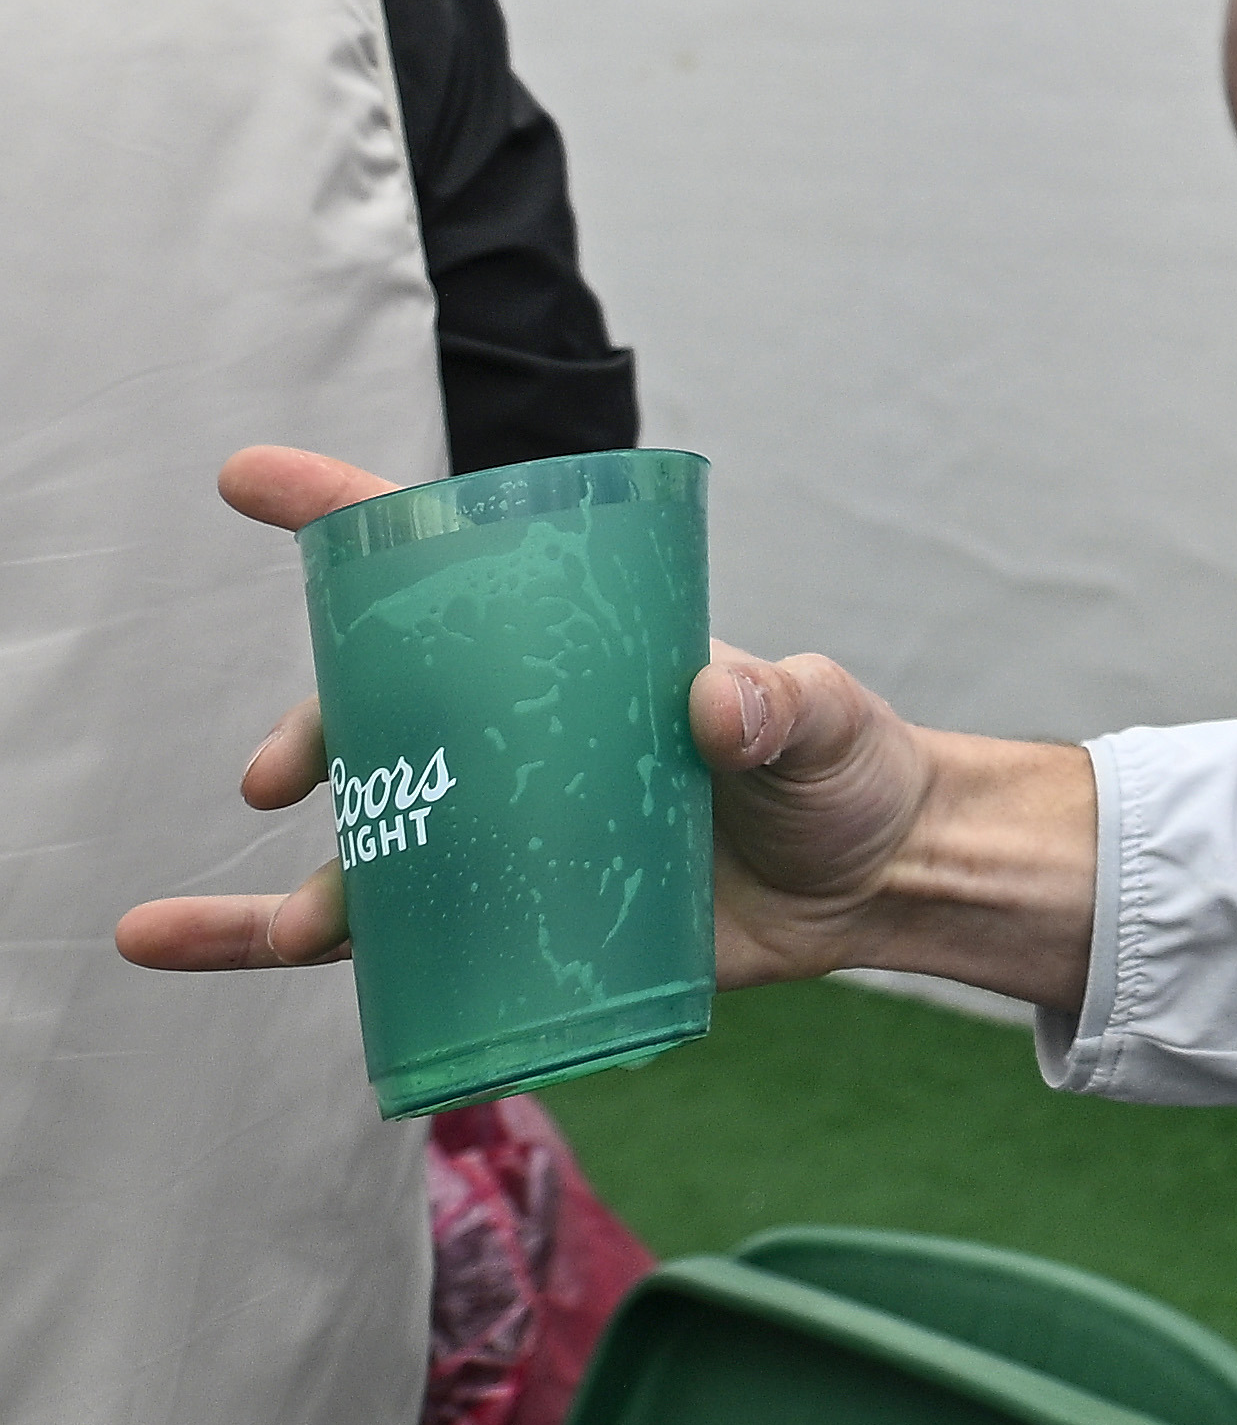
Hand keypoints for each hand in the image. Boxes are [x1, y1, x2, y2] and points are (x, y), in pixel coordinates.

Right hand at [112, 448, 1102, 1018]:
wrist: (875, 884)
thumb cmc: (846, 774)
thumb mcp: (827, 723)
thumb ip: (785, 705)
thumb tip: (715, 699)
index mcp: (573, 650)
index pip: (446, 565)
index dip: (345, 516)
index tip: (248, 479)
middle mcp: (516, 732)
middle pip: (378, 711)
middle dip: (314, 732)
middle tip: (285, 775)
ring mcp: (504, 830)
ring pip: (356, 840)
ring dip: (285, 876)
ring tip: (261, 918)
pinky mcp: (505, 922)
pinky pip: (371, 942)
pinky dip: (261, 945)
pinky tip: (172, 943)